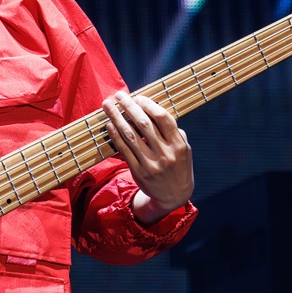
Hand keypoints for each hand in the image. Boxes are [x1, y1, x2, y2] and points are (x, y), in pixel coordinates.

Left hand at [102, 91, 193, 224]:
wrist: (174, 197)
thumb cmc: (178, 167)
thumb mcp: (184, 150)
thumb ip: (175, 132)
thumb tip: (156, 112)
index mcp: (178, 145)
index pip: (162, 118)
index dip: (149, 104)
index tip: (138, 97)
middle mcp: (165, 154)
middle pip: (143, 124)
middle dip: (129, 106)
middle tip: (119, 95)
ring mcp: (151, 164)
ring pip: (130, 136)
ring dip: (116, 118)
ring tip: (107, 105)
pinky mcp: (139, 172)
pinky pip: (124, 151)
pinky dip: (115, 136)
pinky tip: (109, 125)